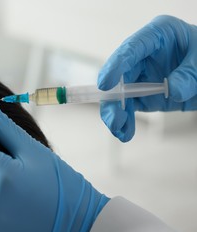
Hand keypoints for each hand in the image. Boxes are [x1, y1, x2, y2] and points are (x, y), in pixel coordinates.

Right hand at [98, 15, 196, 141]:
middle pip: (119, 76)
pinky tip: (125, 132)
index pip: (131, 49)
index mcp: (156, 36)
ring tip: (118, 128)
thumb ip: (189, 73)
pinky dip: (126, 121)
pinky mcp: (144, 95)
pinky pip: (130, 108)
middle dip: (112, 98)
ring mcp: (141, 77)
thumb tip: (172, 90)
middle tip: (112, 115)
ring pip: (119, 95)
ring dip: (116, 113)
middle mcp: (143, 57)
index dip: (116, 66)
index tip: (105, 83)